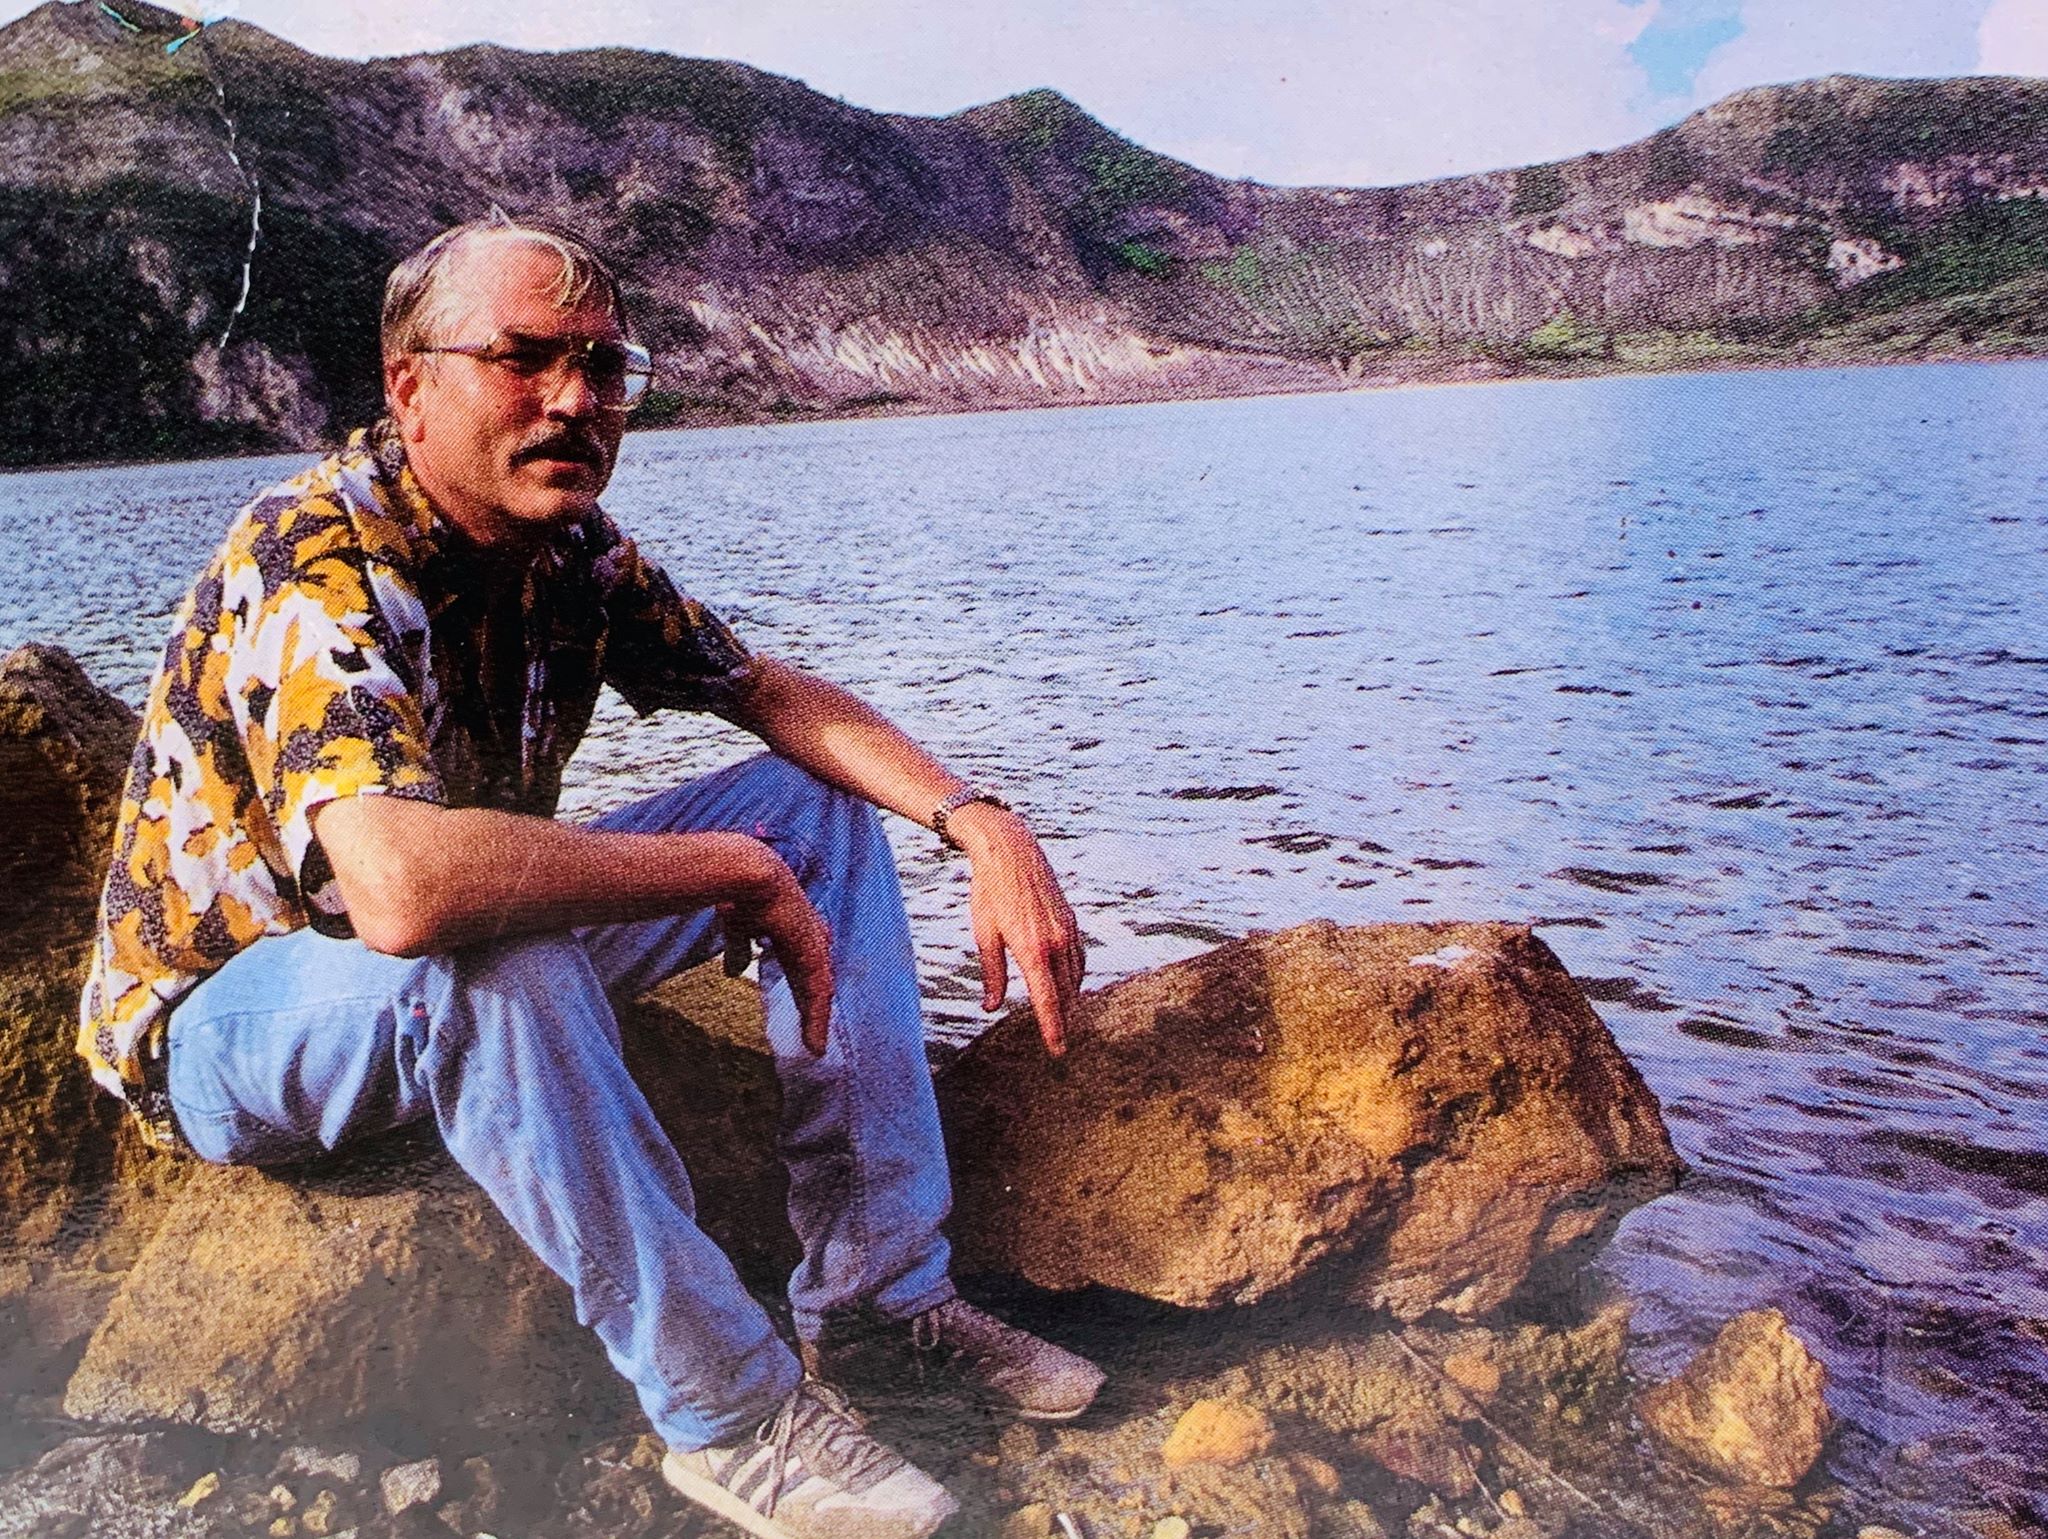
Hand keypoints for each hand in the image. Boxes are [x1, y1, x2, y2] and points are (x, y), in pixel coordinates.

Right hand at [717, 849, 834, 1054]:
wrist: (747, 876)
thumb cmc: (742, 895)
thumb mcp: (739, 930)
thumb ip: (740, 950)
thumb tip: (734, 972)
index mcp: (794, 932)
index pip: (804, 968)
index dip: (804, 991)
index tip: (802, 1011)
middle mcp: (810, 939)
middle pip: (815, 983)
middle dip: (814, 1010)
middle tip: (813, 1038)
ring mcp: (814, 946)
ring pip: (820, 992)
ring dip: (816, 1021)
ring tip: (814, 1048)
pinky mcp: (813, 955)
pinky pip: (819, 994)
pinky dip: (817, 1019)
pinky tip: (814, 1042)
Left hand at [950, 803, 1084, 1055]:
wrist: (1011, 852)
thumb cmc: (990, 892)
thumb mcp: (985, 935)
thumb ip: (992, 975)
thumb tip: (991, 1006)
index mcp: (1032, 950)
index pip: (1047, 1001)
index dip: (1053, 1028)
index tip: (1057, 1050)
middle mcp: (1056, 943)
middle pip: (1065, 994)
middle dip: (1063, 1020)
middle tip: (1060, 1042)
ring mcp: (1068, 931)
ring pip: (1076, 977)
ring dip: (1071, 1000)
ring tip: (1064, 1019)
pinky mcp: (1072, 921)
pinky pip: (1079, 958)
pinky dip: (1076, 976)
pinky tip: (1069, 984)